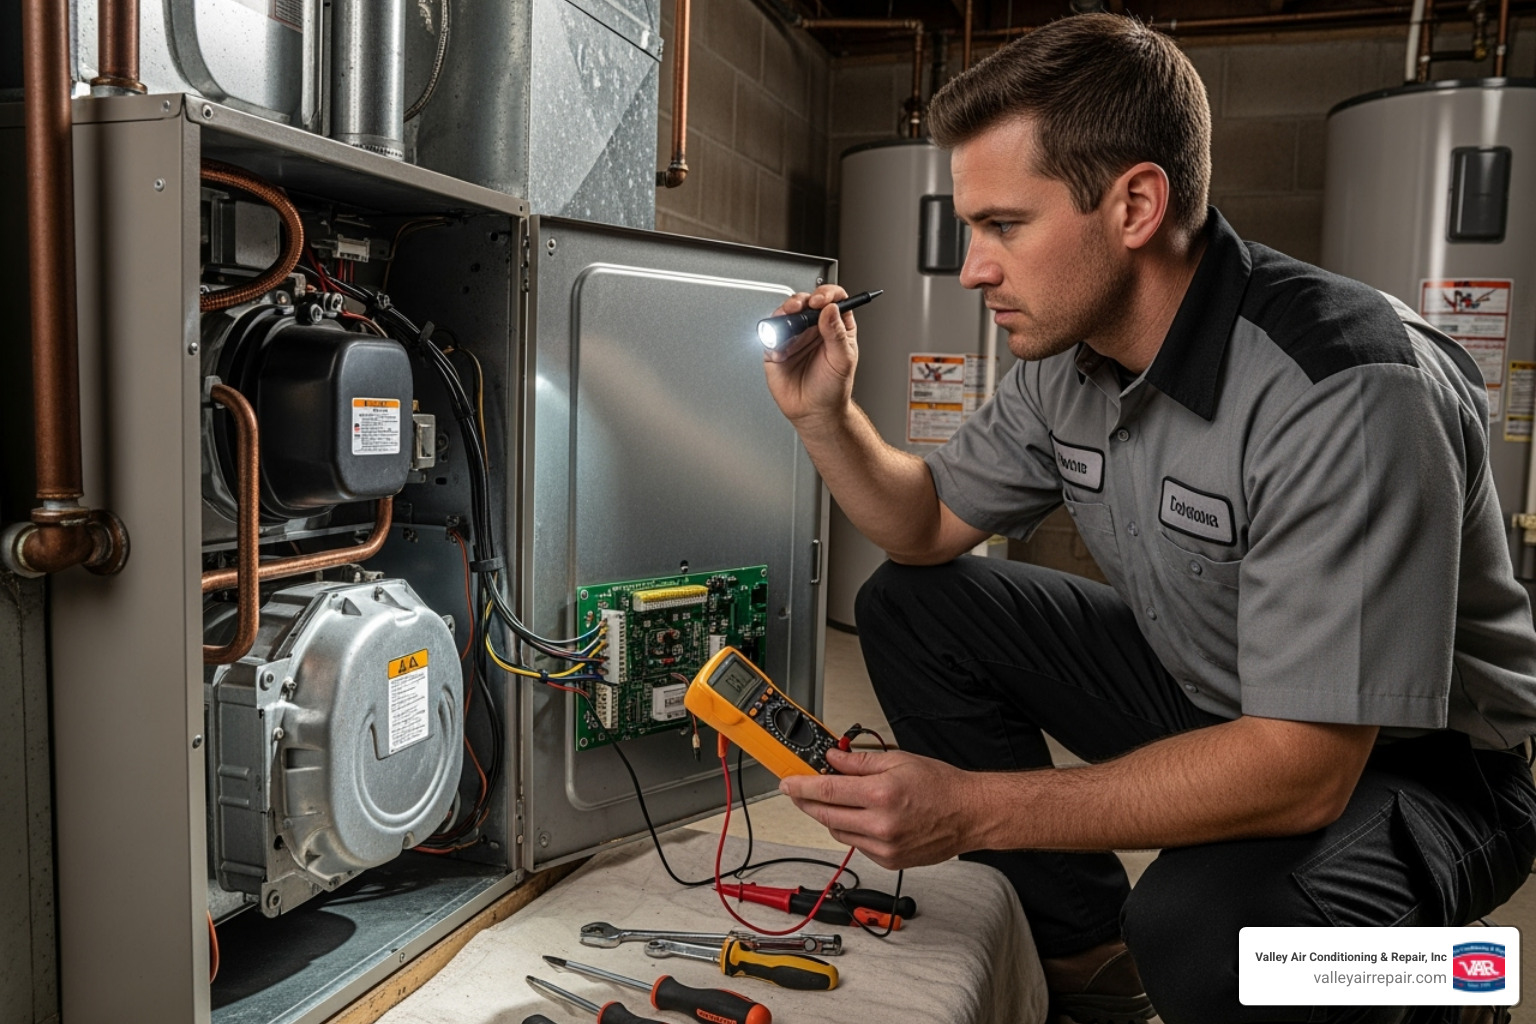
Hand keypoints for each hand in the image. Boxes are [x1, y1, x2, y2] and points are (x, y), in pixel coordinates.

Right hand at [761, 285, 858, 426]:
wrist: (814, 413)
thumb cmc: (832, 389)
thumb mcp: (843, 360)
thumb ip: (837, 333)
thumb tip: (830, 309)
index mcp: (835, 327)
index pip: (834, 299)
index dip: (827, 294)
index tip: (822, 300)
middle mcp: (813, 328)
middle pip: (806, 301)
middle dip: (802, 300)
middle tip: (802, 306)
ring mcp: (794, 337)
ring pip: (786, 313)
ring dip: (785, 312)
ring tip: (789, 318)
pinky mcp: (776, 349)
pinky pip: (770, 334)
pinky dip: (772, 335)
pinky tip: (781, 347)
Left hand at [778, 748, 981, 869]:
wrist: (969, 814)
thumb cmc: (941, 786)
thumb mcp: (898, 761)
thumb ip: (860, 762)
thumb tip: (833, 759)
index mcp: (882, 795)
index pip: (827, 791)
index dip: (801, 786)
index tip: (787, 782)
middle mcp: (881, 824)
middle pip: (825, 815)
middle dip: (807, 802)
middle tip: (799, 790)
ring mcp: (884, 847)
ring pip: (837, 832)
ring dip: (828, 816)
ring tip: (835, 800)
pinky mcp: (889, 861)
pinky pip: (856, 845)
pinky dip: (850, 830)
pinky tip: (859, 817)